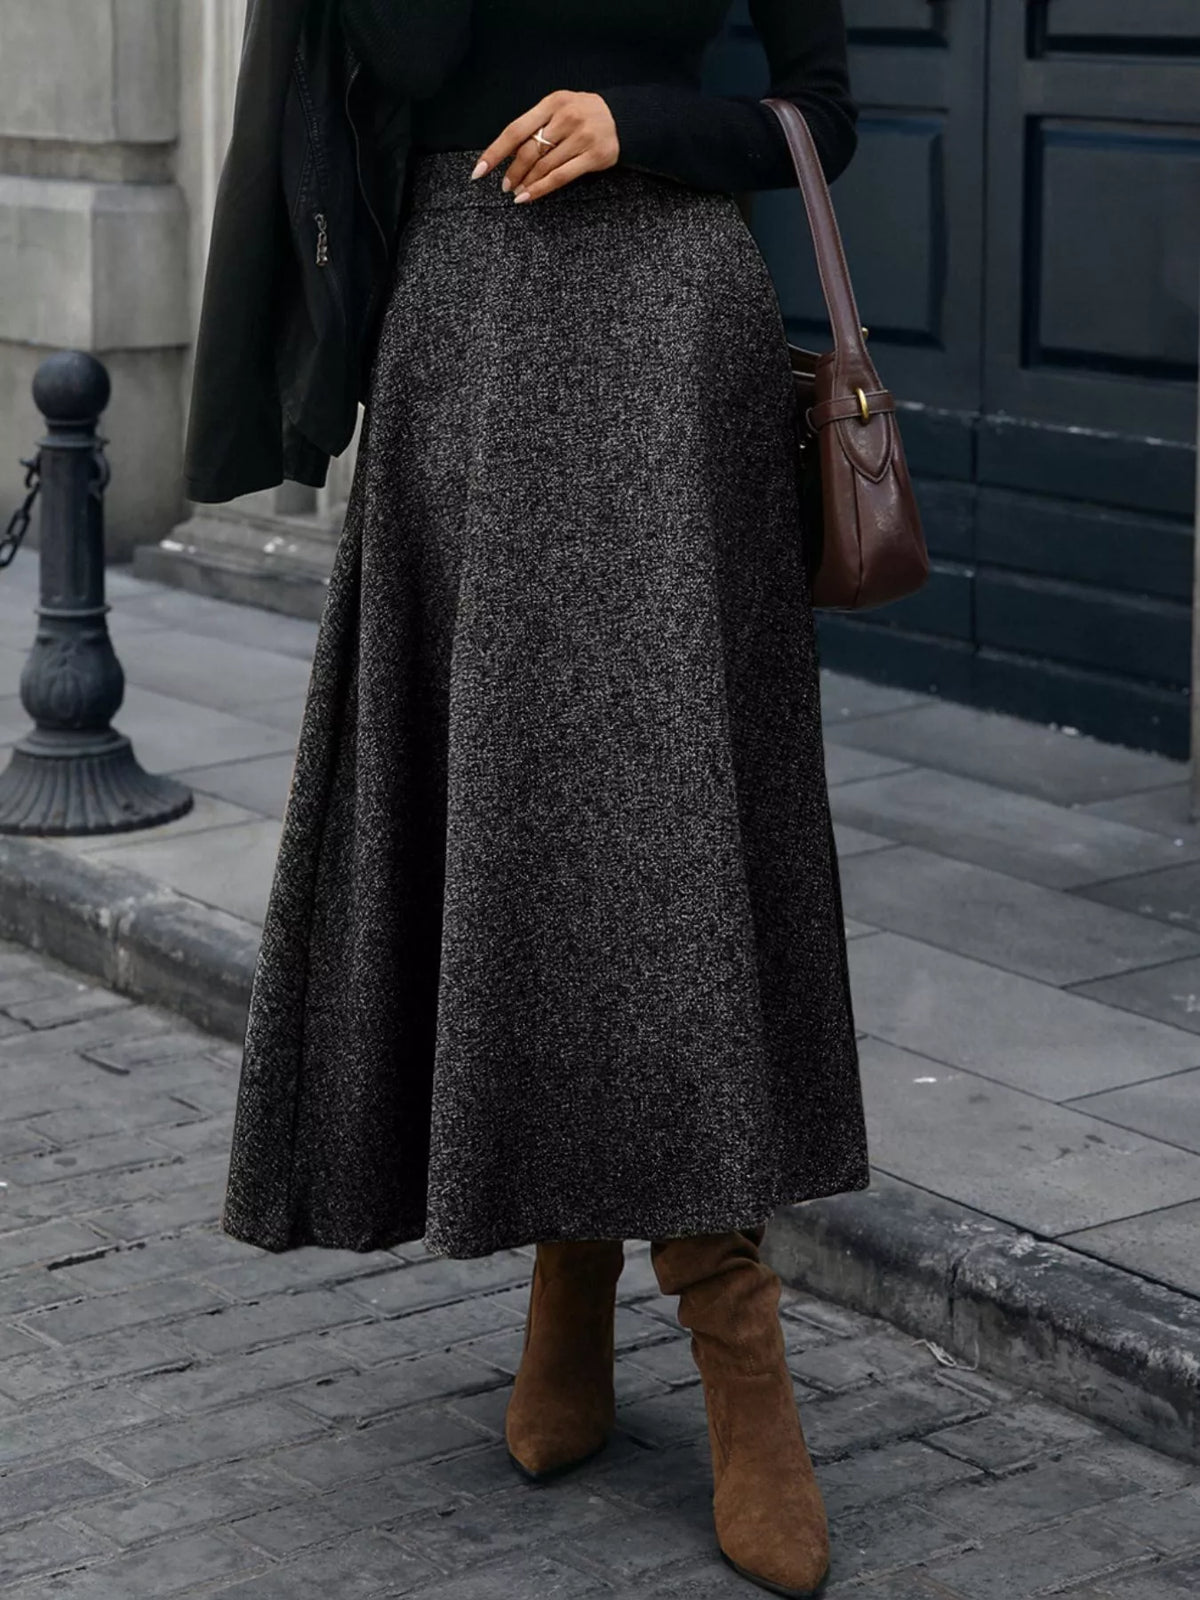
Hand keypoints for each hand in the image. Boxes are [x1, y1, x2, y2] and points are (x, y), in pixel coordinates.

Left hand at [470, 90, 619, 202]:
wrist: (626, 118)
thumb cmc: (585, 114)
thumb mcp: (560, 108)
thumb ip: (538, 124)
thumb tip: (509, 152)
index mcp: (552, 103)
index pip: (516, 130)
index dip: (495, 152)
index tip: (480, 171)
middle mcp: (566, 118)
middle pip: (529, 151)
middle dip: (513, 172)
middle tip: (505, 185)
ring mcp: (581, 138)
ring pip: (544, 167)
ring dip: (526, 183)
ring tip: (517, 192)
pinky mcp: (593, 157)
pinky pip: (561, 177)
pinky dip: (541, 189)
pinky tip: (528, 197)